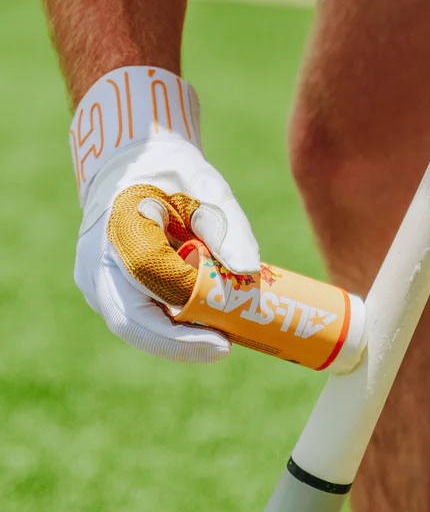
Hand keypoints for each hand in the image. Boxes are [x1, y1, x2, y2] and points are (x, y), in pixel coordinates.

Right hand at [70, 66, 259, 362]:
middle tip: (223, 348)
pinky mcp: (108, 291)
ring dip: (177, 338)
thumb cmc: (174, 173)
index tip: (222, 332)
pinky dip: (170, 328)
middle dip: (178, 343)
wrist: (135, 163)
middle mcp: (98, 262)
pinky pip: (138, 317)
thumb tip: (249, 271)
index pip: (150, 278)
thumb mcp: (206, 187)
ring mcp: (98, 281)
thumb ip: (227, 227)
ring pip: (134, 325)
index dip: (184, 307)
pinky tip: (205, 328)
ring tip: (221, 337)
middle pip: (131, 320)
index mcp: (120, 226)